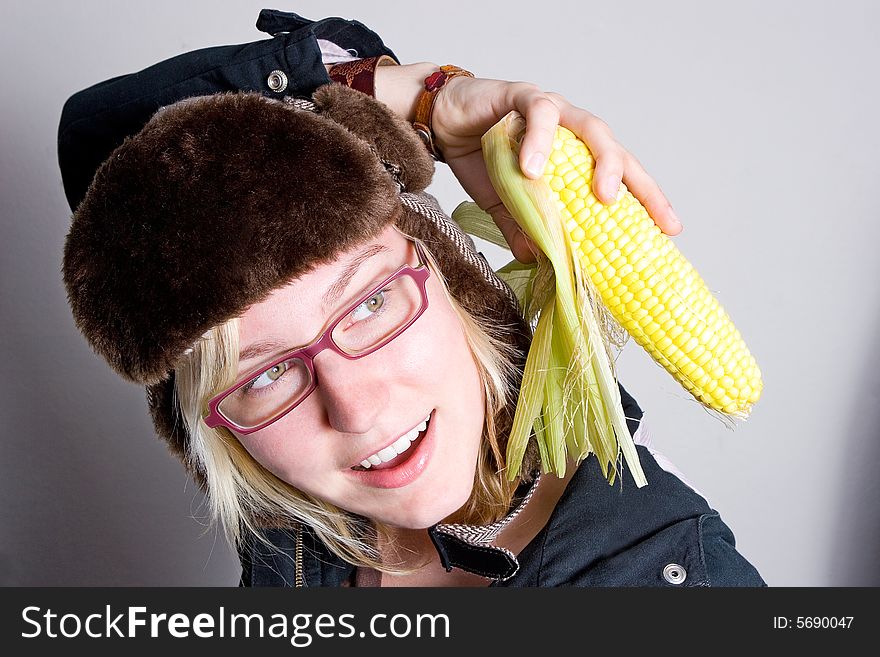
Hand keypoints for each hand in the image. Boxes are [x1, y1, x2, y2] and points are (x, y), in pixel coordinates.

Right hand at [431, 77, 682, 262]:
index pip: (621, 177)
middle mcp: (572, 130)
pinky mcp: (520, 95)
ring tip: (602, 196)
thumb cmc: (480, 158)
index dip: (647, 200)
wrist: (441, 124)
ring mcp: (551, 109)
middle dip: (637, 182)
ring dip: (602, 162)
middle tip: (643, 217)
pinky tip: (533, 168)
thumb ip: (523, 226)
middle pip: (618, 151)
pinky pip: (539, 113)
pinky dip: (540, 139)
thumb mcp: (504, 204)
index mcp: (575, 156)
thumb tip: (538, 259)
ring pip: (590, 127)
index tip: (670, 229)